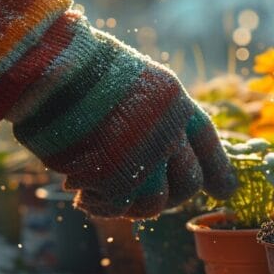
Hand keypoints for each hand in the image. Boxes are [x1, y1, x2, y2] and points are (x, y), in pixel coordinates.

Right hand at [11, 19, 236, 217]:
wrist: (48, 66)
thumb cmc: (78, 68)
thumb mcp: (131, 82)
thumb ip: (150, 117)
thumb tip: (157, 159)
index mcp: (176, 103)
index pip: (207, 144)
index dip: (218, 170)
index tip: (225, 191)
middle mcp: (169, 131)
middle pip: (188, 183)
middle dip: (170, 196)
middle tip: (146, 198)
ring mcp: (145, 156)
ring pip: (156, 203)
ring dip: (131, 205)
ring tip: (104, 195)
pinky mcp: (116, 177)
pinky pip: (117, 207)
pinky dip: (99, 206)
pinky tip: (82, 196)